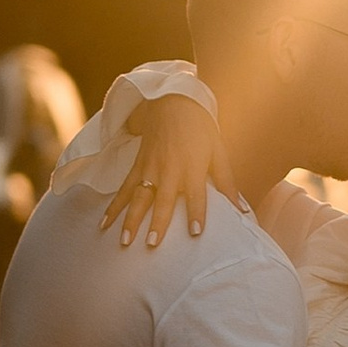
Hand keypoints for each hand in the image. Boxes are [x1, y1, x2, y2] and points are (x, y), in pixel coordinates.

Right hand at [103, 93, 229, 250]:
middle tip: (152, 244)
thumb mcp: (218, 151)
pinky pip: (124, 189)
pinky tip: (104, 223)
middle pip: (163, 200)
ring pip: (139, 197)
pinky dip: (113, 206)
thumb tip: (243, 209)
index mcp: (192, 167)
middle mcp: (170, 170)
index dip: (197, 213)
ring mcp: (150, 168)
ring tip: (125, 241)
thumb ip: (227, 182)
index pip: (197, 195)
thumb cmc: (200, 129)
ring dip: (131, 219)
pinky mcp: (137, 166)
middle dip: (158, 222)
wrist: (172, 102)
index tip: (195, 233)